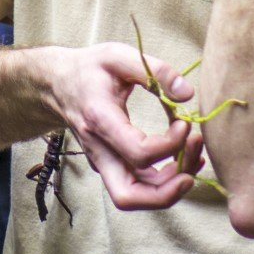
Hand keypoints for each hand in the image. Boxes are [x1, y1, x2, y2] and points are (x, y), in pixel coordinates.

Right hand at [44, 43, 205, 211]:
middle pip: (129, 196)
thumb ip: (156, 71)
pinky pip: (139, 187)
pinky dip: (166, 182)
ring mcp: (102, 162)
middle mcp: (98, 150)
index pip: (139, 154)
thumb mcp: (119, 56)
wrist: (58, 83)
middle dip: (168, 190)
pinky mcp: (111, 165)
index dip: (171, 145)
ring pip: (135, 198)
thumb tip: (187, 94)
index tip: (184, 122)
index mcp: (99, 121)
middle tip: (193, 162)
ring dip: (171, 188)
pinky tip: (186, 158)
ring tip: (194, 157)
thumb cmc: (90, 69)